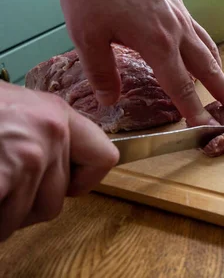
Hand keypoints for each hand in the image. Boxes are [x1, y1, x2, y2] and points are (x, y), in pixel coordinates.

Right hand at [0, 82, 118, 240]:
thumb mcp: (18, 110)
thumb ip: (44, 136)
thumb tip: (58, 170)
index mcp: (58, 114)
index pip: (104, 158)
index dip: (83, 181)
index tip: (66, 186)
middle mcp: (51, 133)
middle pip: (57, 199)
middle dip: (26, 206)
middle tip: (3, 189)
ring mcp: (28, 156)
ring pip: (26, 216)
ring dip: (2, 215)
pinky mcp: (5, 175)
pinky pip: (4, 222)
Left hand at [58, 0, 223, 125]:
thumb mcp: (86, 36)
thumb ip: (101, 72)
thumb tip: (110, 102)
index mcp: (157, 43)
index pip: (180, 85)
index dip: (193, 109)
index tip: (203, 127)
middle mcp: (176, 30)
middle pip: (206, 67)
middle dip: (222, 91)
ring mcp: (180, 12)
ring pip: (207, 46)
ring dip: (218, 69)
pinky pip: (199, 29)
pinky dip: (206, 47)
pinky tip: (200, 49)